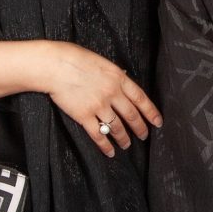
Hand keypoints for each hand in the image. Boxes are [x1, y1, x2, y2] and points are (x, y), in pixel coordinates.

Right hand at [41, 42, 163, 156]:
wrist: (55, 65)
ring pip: (117, 127)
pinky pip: (98, 135)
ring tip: (127, 145)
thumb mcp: (102, 63)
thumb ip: (114, 75)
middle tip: (144, 136)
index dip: (151, 112)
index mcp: (118, 78)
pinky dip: (105, 146)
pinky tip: (110, 152)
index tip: (157, 122)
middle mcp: (112, 93)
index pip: (141, 99)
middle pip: (131, 115)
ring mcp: (99, 106)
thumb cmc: (75, 59)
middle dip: (140, 128)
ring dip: (124, 138)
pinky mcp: (84, 116)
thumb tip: (123, 82)